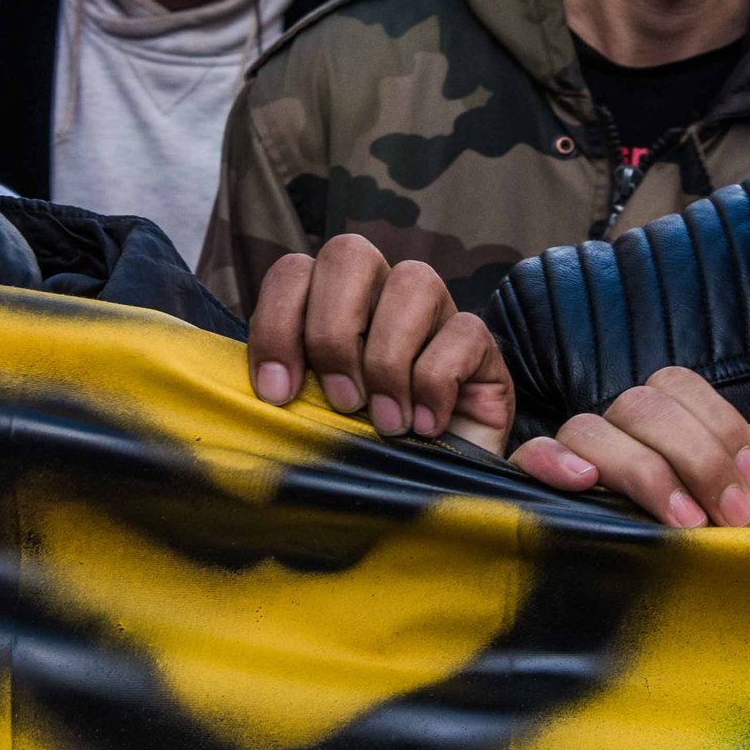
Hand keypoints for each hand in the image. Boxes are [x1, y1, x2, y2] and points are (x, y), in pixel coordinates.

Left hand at [247, 234, 513, 450]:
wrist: (434, 495)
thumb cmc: (364, 453)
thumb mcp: (314, 422)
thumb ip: (290, 393)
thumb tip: (269, 390)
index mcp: (329, 302)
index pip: (293, 272)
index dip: (278, 324)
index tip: (278, 393)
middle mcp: (381, 292)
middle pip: (350, 253)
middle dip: (334, 331)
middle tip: (341, 401)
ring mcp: (435, 310)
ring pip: (413, 279)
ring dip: (388, 358)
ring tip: (386, 423)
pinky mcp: (481, 342)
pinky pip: (462, 332)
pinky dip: (436, 384)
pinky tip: (425, 427)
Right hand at [509, 367, 749, 527]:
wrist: (601, 592)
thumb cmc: (671, 538)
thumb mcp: (707, 503)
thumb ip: (730, 473)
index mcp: (652, 420)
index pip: (678, 384)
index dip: (720, 424)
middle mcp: (611, 427)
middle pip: (643, 405)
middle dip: (697, 457)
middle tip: (731, 514)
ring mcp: (569, 451)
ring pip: (591, 427)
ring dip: (645, 472)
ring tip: (684, 522)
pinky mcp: (530, 480)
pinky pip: (531, 454)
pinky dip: (555, 460)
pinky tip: (584, 482)